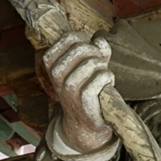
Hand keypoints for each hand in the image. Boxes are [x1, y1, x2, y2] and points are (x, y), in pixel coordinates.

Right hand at [42, 31, 114, 155]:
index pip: (70, 37)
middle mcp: (56, 74)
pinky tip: (107, 84)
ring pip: (92, 63)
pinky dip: (108, 78)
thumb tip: (100, 40)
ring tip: (102, 78)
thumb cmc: (85, 89)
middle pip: (82, 48)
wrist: (84, 122)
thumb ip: (95, 50)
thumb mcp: (85, 66)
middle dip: (96, 54)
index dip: (85, 40)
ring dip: (103, 68)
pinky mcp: (83, 98)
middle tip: (99, 65)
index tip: (91, 51)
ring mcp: (69, 87)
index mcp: (51, 62)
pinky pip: (100, 77)